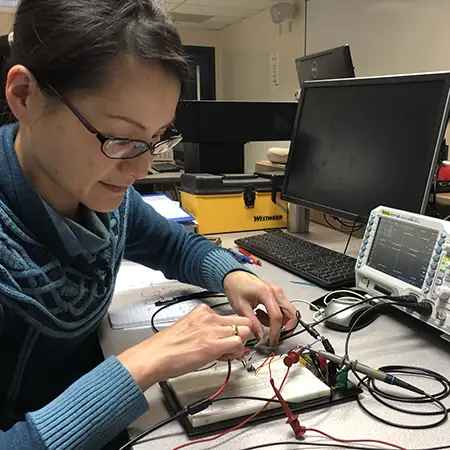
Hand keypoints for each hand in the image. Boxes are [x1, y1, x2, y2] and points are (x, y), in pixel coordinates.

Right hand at [117, 304, 251, 390]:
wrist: (155, 356)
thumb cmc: (167, 346)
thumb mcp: (189, 327)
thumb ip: (207, 329)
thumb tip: (221, 337)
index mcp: (202, 311)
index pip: (231, 316)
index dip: (233, 330)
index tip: (228, 339)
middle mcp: (209, 317)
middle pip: (243, 321)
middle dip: (242, 335)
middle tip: (232, 347)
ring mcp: (212, 330)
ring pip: (244, 333)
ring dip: (239, 346)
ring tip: (225, 354)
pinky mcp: (213, 345)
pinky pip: (238, 345)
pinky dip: (235, 353)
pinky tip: (223, 357)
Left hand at [223, 271, 297, 347]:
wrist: (234, 276)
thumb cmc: (236, 286)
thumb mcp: (240, 307)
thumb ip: (252, 322)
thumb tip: (260, 336)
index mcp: (266, 293)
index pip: (277, 317)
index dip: (275, 332)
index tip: (271, 341)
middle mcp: (276, 292)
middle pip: (291, 313)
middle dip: (286, 328)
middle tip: (275, 336)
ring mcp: (278, 292)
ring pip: (289, 312)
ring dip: (278, 322)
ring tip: (260, 319)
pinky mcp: (277, 294)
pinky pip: (283, 309)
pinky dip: (276, 316)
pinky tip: (262, 315)